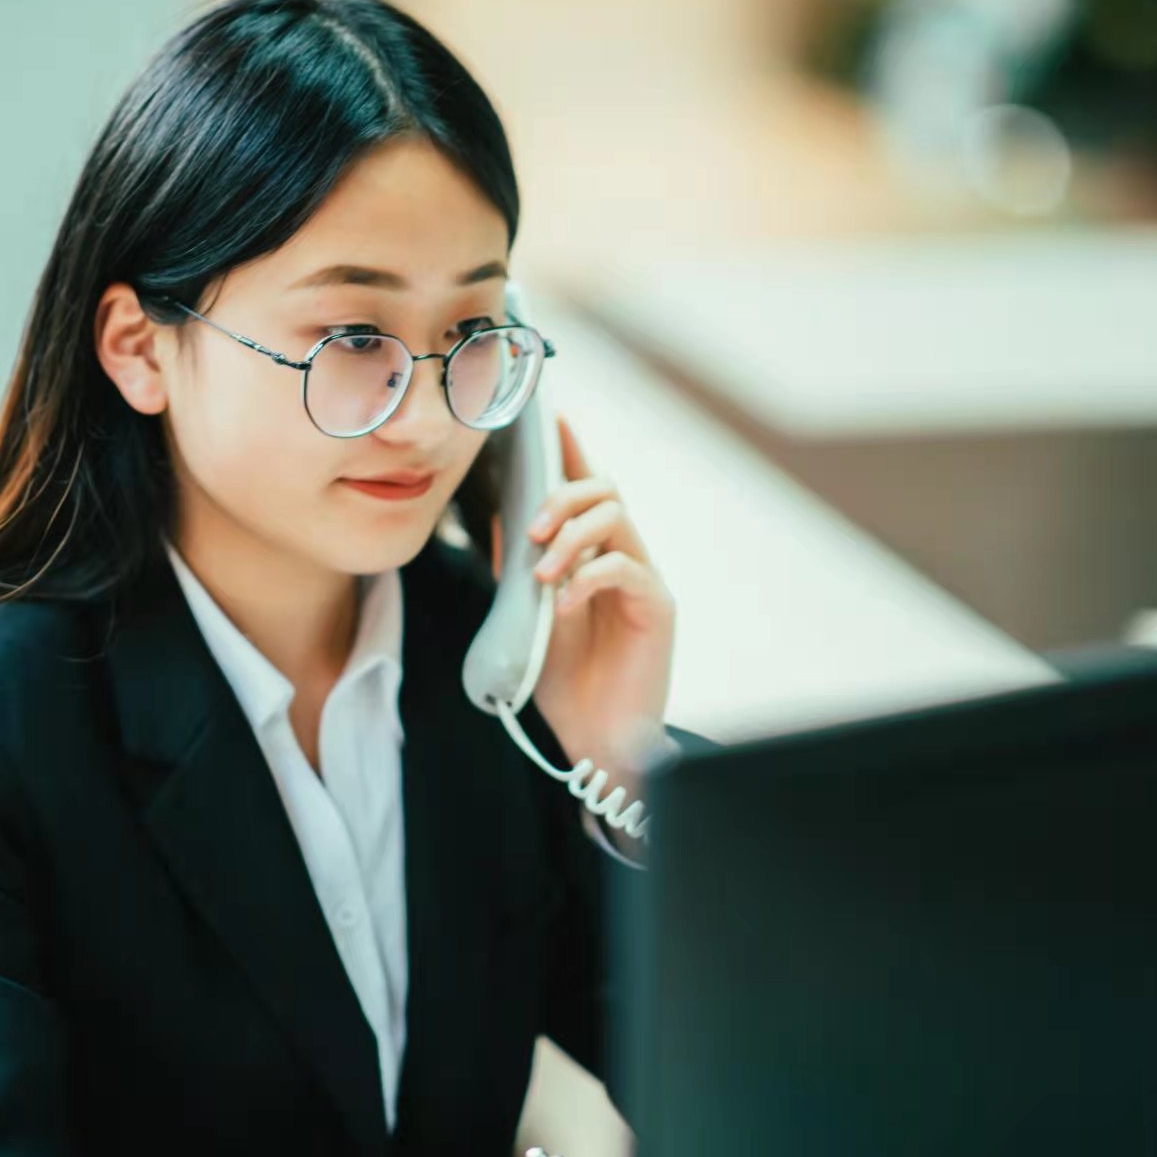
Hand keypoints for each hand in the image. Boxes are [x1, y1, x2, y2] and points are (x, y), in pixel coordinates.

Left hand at [489, 413, 675, 774]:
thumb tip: (498, 517)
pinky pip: (626, 569)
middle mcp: (623, 557)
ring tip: (542, 572)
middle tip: (532, 529)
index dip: (572, 449)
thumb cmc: (566, 680)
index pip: (586, 488)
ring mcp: (643, 580)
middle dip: (563, 496)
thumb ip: (519, 567)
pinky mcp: (657, 608)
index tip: (553, 416)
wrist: (595, 740)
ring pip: (616, 519)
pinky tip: (563, 605)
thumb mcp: (528, 616)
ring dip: (572, 536)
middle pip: (605, 491)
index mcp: (593, 553)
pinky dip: (587, 579)